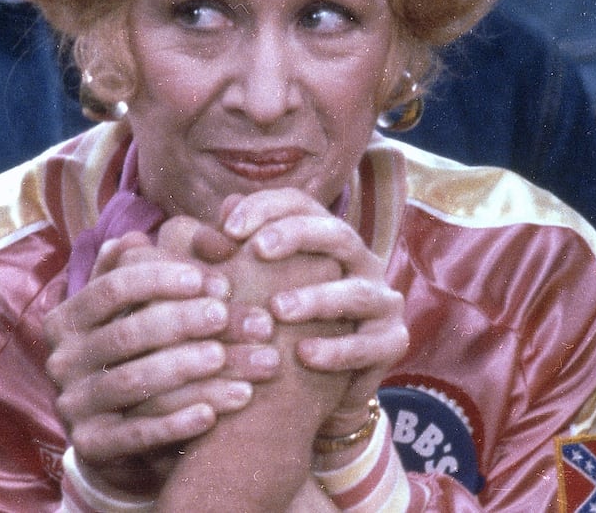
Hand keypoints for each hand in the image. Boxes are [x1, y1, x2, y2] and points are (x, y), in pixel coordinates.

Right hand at [42, 230, 276, 493]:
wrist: (120, 437)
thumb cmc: (138, 356)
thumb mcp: (135, 312)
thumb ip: (141, 272)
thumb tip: (138, 235)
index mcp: (68, 318)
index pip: (113, 286)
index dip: (165, 279)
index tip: (219, 280)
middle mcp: (62, 360)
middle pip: (127, 332)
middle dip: (186, 321)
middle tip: (232, 316)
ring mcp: (73, 405)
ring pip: (134, 382)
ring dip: (189, 368)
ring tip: (237, 362)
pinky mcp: (92, 447)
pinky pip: (137, 434)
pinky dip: (177, 423)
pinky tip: (215, 413)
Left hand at [220, 189, 408, 451]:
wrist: (317, 390)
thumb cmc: (275, 328)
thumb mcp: (251, 290)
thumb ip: (230, 261)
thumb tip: (204, 232)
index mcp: (324, 239)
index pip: (301, 205)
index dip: (266, 207)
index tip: (228, 227)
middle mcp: (358, 262)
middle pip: (336, 234)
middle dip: (297, 237)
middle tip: (257, 250)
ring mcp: (380, 301)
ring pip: (356, 291)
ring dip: (318, 297)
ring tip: (279, 309)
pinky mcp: (392, 341)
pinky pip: (370, 343)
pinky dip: (338, 349)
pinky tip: (305, 355)